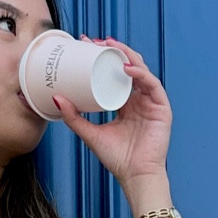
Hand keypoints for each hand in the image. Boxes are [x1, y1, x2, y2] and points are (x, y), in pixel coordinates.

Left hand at [51, 39, 171, 195]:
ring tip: (111, 46)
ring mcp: (151, 102)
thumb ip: (74, 117)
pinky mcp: (161, 108)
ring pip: (141, 70)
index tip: (87, 45)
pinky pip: (152, 85)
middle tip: (96, 41)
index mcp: (125, 103)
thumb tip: (56, 97)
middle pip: (128, 67)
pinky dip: (140, 74)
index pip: (114, 73)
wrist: (135, 177)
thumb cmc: (117, 159)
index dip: (103, 58)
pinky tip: (127, 68)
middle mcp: (139, 100)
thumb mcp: (90, 134)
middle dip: (114, 50)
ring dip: (127, 55)